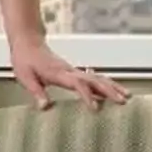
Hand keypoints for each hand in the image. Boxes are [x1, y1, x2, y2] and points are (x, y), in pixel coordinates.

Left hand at [11, 40, 127, 112]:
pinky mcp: (74, 72)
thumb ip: (36, 92)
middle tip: (123, 101)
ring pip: (97, 77)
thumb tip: (45, 107)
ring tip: (127, 96)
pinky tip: (114, 90)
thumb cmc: (26, 61)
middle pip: (94, 80)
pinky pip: (94, 77)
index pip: (77, 84)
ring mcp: (74, 71)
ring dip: (112, 86)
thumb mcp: (25, 77)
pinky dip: (106, 84)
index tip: (95, 108)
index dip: (87, 95)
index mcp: (59, 73)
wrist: (28, 43)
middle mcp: (70, 71)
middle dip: (109, 91)